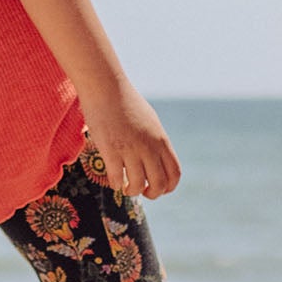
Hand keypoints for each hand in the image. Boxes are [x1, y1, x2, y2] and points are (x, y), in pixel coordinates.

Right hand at [87, 85, 180, 199]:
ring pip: (137, 184)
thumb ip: (155, 141)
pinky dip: (115, 184)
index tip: (157, 188)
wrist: (106, 87)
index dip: (168, 187)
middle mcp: (149, 147)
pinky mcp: (111, 150)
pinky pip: (116, 178)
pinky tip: (113, 180)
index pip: (174, 173)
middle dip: (152, 194)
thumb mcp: (150, 121)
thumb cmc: (125, 102)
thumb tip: (157, 158)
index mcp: (161, 140)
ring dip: (131, 191)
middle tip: (141, 191)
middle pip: (159, 184)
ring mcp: (130, 149)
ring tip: (125, 187)